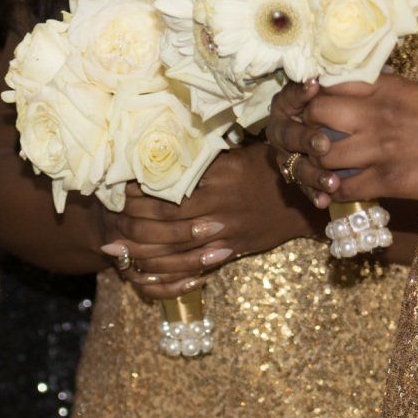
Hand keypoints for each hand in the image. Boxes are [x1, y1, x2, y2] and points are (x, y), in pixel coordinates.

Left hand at [99, 143, 319, 301]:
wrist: (306, 202)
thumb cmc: (272, 170)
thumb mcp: (242, 152)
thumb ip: (209, 156)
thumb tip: (171, 145)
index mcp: (222, 174)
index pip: (173, 182)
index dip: (143, 187)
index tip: (120, 184)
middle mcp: (221, 204)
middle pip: (166, 215)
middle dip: (134, 218)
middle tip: (110, 215)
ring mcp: (225, 231)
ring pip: (174, 244)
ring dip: (141, 247)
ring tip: (116, 245)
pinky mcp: (230, 251)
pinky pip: (192, 266)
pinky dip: (165, 272)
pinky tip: (142, 273)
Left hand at [265, 74, 417, 207]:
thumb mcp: (417, 95)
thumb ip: (384, 92)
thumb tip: (358, 89)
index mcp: (386, 88)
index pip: (329, 84)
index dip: (311, 98)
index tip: (307, 111)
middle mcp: (378, 113)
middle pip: (315, 115)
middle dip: (305, 131)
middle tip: (306, 145)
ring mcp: (382, 147)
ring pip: (322, 155)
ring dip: (315, 167)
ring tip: (320, 173)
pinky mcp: (389, 180)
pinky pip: (343, 188)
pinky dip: (334, 194)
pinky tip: (334, 196)